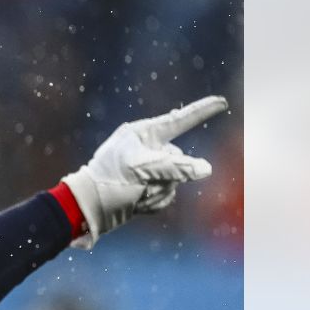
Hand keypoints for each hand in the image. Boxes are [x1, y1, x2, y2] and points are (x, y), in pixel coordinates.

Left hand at [62, 96, 227, 247]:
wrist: (88, 208)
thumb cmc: (109, 181)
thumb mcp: (142, 170)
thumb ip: (177, 167)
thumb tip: (205, 169)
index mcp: (143, 134)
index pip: (179, 120)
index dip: (202, 111)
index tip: (221, 102)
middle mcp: (147, 149)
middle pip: (179, 160)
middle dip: (165, 176)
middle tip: (140, 184)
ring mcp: (147, 169)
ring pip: (175, 181)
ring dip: (158, 192)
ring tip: (135, 194)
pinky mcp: (146, 186)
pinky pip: (167, 194)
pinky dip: (156, 202)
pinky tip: (137, 204)